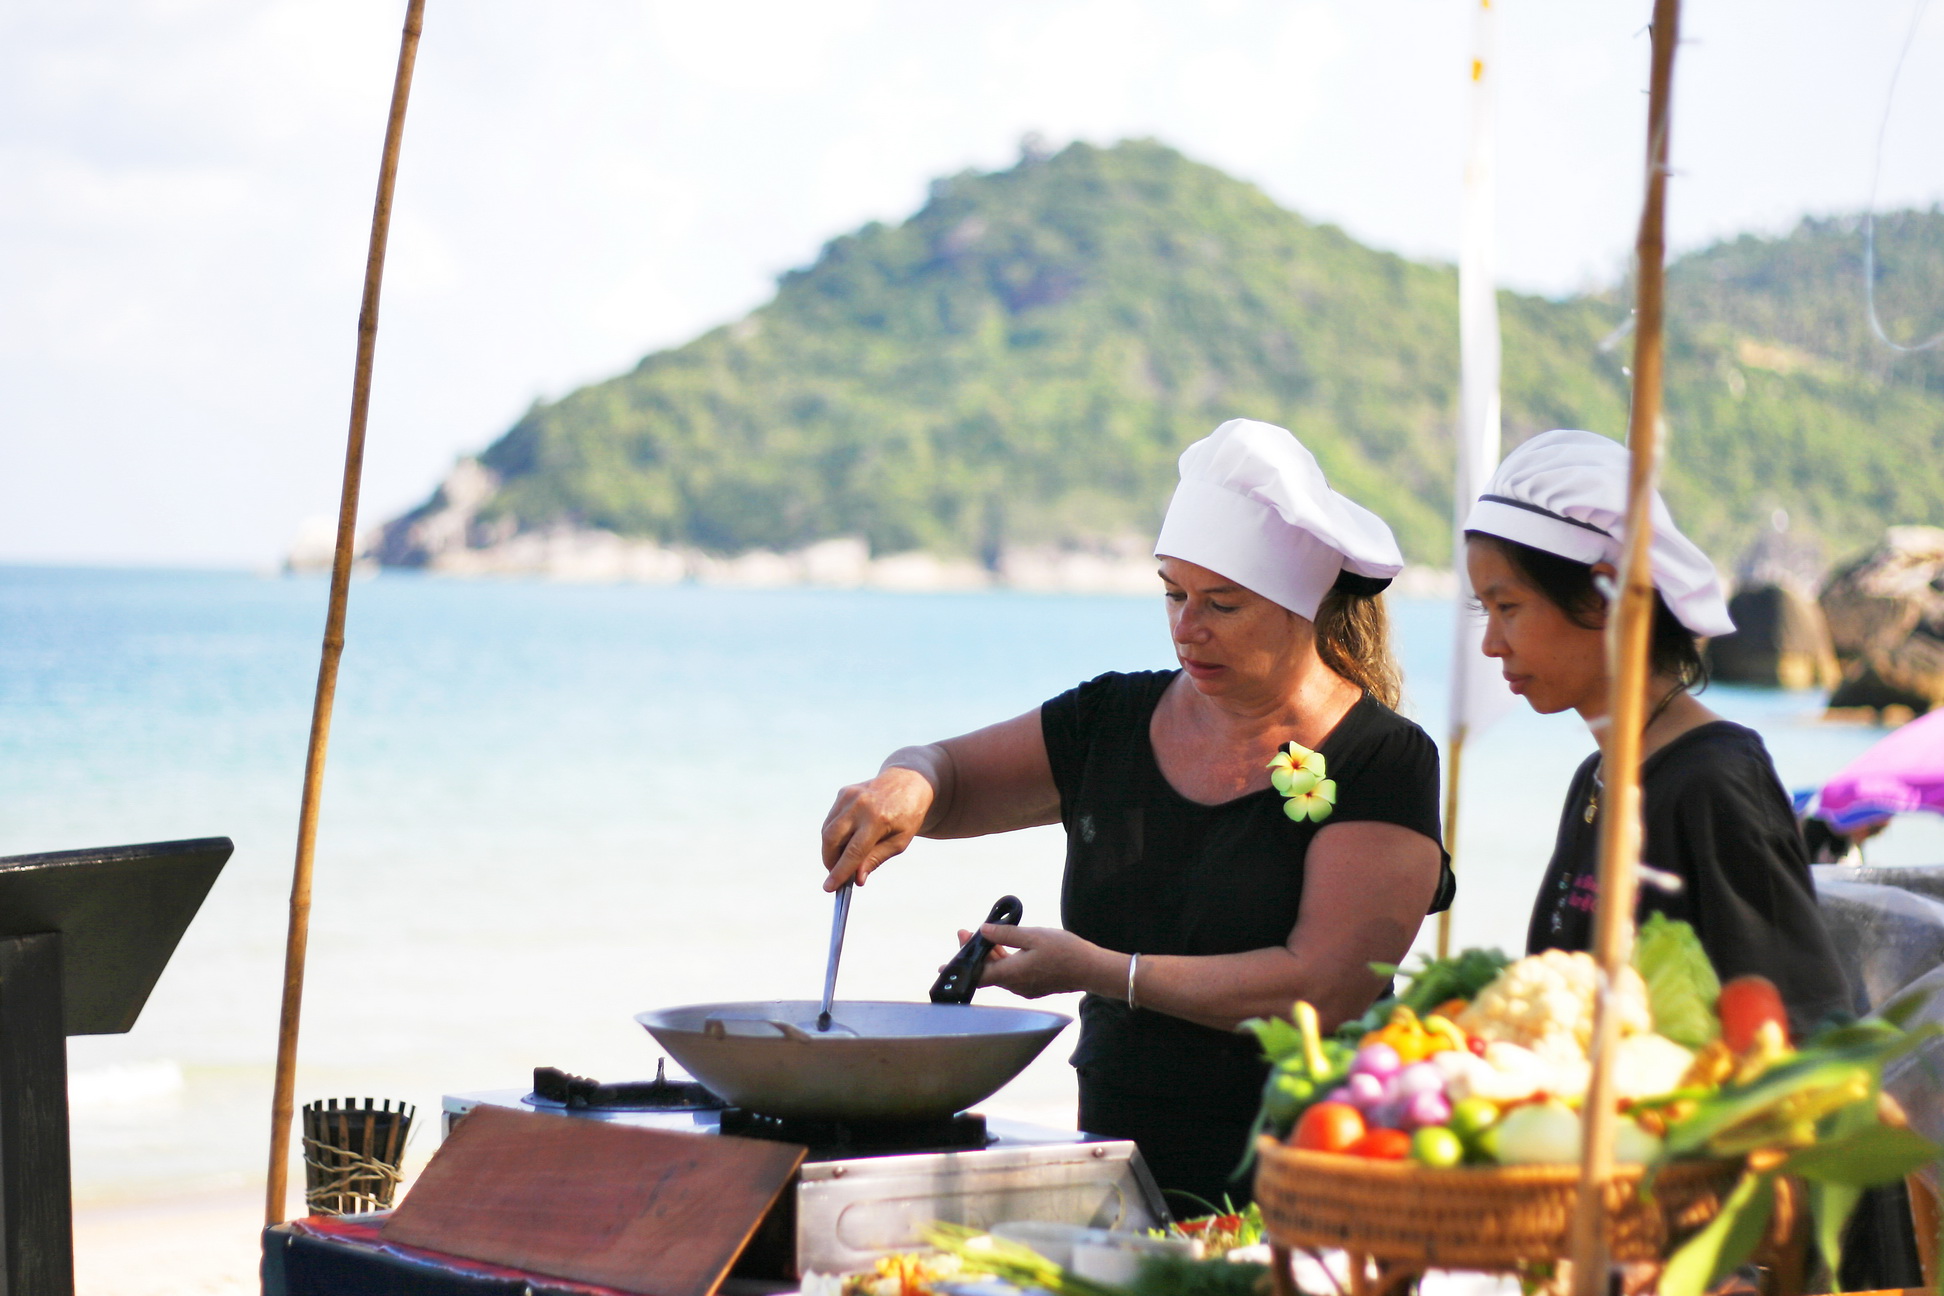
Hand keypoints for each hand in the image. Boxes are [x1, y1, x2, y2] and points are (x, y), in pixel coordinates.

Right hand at [820, 767, 934, 890]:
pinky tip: (844, 841)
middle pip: (832, 840)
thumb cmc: (907, 815)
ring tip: (841, 860)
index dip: (840, 871)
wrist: (909, 781)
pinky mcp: (843, 792)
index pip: (853, 851)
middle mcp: (860, 805)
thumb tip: (857, 879)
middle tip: (835, 875)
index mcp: (878, 819)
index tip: (829, 887)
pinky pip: (832, 819)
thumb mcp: (900, 841)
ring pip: (827, 830)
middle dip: (830, 861)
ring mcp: (849, 796)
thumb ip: (876, 859)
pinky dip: (833, 834)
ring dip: (830, 850)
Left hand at [968, 924, 1109, 999]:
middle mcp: (1016, 985)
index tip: (943, 966)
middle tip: (964, 933)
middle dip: (974, 953)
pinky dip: (1003, 961)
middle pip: (987, 972)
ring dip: (989, 955)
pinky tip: (1003, 946)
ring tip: (983, 935)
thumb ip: (1006, 935)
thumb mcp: (1034, 936)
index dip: (960, 970)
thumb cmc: (1065, 951)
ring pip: (1000, 972)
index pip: (978, 975)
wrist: (1091, 969)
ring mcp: (1025, 987)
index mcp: (1012, 974)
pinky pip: (1011, 974)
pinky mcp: (1034, 985)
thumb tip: (983, 931)